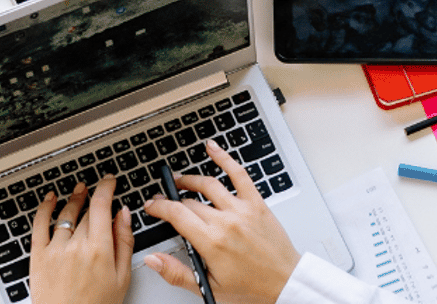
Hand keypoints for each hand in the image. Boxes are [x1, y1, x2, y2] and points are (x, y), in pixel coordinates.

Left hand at [30, 176, 131, 303]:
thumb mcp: (122, 277)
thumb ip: (124, 242)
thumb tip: (124, 216)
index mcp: (99, 249)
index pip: (102, 206)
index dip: (106, 188)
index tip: (109, 181)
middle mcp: (76, 245)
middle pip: (86, 212)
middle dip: (94, 199)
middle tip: (98, 192)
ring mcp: (55, 249)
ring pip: (65, 214)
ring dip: (73, 199)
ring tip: (78, 192)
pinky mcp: (38, 256)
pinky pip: (39, 224)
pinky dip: (44, 208)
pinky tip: (49, 199)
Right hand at [143, 139, 300, 303]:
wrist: (284, 282)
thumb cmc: (251, 288)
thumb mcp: (208, 287)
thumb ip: (176, 272)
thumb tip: (153, 260)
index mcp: (211, 242)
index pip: (176, 214)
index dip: (159, 207)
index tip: (151, 206)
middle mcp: (226, 222)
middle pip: (190, 202)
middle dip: (171, 199)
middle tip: (163, 200)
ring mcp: (242, 209)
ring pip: (209, 185)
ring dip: (190, 180)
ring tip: (180, 180)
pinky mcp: (256, 203)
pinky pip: (239, 174)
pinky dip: (225, 158)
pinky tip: (212, 148)